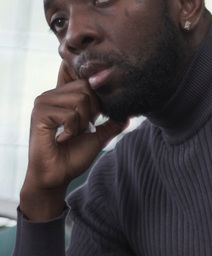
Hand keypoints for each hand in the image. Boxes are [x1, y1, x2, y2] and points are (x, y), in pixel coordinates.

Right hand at [19, 63, 127, 221]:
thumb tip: (128, 114)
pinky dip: (72, 130)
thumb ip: (111, 124)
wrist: (56, 176)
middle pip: (86, 88)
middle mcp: (52, 95)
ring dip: (82, 123)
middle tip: (81, 129)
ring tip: (71, 134)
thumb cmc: (72, 158)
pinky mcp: (39, 113)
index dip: (96, 94)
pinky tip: (62, 139)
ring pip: (80, 100)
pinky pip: (69, 115)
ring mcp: (43, 102)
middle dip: (91, 112)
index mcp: (63, 97)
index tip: (95, 117)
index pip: (84, 78)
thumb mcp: (98, 138)